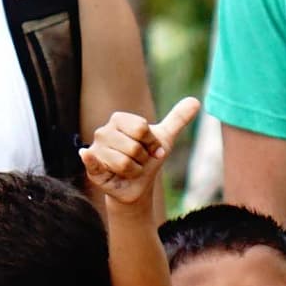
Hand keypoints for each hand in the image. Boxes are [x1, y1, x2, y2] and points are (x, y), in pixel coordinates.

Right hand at [80, 96, 199, 209]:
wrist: (138, 185)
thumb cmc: (147, 159)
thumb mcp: (165, 138)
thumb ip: (178, 119)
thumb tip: (196, 100)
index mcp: (119, 120)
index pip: (141, 128)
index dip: (151, 143)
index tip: (150, 148)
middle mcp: (103, 132)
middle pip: (134, 146)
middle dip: (143, 159)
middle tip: (139, 161)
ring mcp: (95, 150)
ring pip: (124, 162)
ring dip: (134, 171)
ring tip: (129, 170)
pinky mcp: (92, 169)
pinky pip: (93, 163)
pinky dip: (92, 160)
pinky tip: (88, 155)